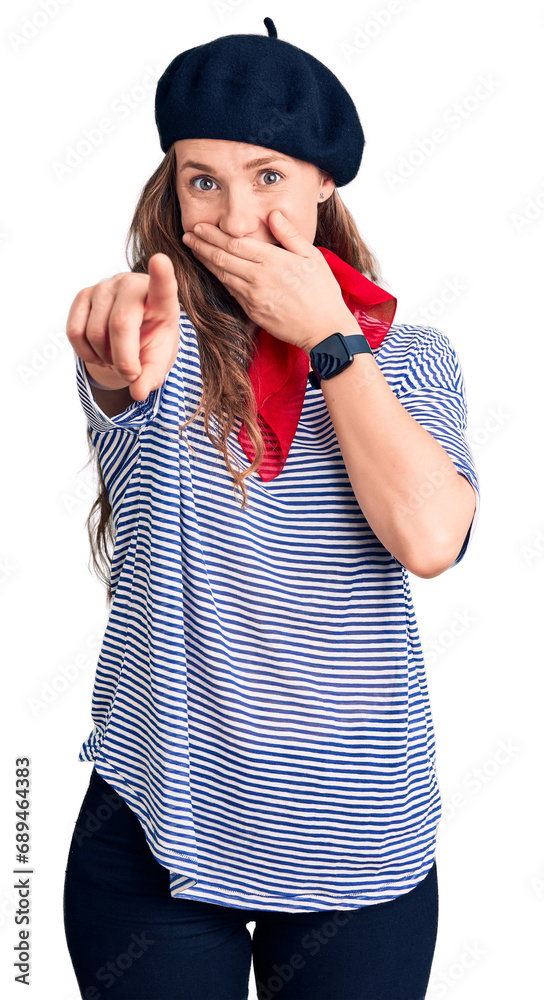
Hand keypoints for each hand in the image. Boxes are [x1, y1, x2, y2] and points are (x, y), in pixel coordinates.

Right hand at [66, 253, 180, 401]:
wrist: (135, 331)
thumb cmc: (152, 340)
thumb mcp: (159, 359)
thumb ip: (152, 376)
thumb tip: (138, 392)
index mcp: (161, 300)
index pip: (163, 286)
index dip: (161, 275)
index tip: (161, 261)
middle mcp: (132, 285)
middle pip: (121, 324)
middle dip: (124, 360)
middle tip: (132, 375)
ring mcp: (105, 287)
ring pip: (95, 333)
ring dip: (105, 358)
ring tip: (117, 358)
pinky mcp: (83, 295)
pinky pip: (75, 332)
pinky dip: (86, 353)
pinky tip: (100, 354)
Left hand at [181, 209, 349, 352]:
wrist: (324, 330)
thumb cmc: (322, 292)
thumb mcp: (312, 256)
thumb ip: (290, 235)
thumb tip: (273, 213)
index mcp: (272, 261)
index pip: (235, 243)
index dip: (213, 234)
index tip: (199, 225)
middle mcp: (258, 278)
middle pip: (222, 258)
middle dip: (202, 245)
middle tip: (187, 234)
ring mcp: (253, 297)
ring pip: (222, 275)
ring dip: (205, 261)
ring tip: (193, 249)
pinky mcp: (252, 312)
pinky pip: (231, 291)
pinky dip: (218, 278)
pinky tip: (212, 270)